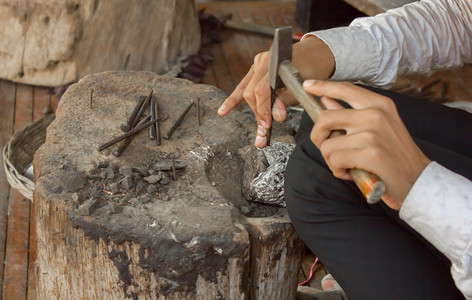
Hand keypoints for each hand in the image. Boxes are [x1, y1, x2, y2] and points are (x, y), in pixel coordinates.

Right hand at [218, 35, 334, 147]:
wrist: (314, 53)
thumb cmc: (311, 70)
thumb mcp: (302, 86)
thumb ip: (286, 100)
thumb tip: (276, 117)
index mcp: (275, 62)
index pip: (261, 90)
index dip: (263, 110)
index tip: (266, 126)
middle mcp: (263, 60)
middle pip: (252, 92)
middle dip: (258, 113)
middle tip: (264, 130)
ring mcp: (257, 63)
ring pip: (246, 91)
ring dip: (251, 110)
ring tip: (256, 131)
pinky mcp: (255, 68)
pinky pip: (243, 86)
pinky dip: (234, 100)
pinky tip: (223, 111)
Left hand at [304, 80, 430, 209]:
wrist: (419, 181)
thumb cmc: (395, 156)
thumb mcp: (377, 128)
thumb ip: (350, 114)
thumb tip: (326, 100)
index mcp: (380, 104)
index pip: (346, 89)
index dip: (323, 86)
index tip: (308, 85)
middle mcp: (375, 114)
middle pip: (325, 119)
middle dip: (319, 138)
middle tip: (329, 150)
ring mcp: (372, 133)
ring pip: (327, 145)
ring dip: (332, 161)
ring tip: (348, 165)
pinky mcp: (370, 154)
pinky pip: (335, 161)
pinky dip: (338, 171)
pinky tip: (352, 173)